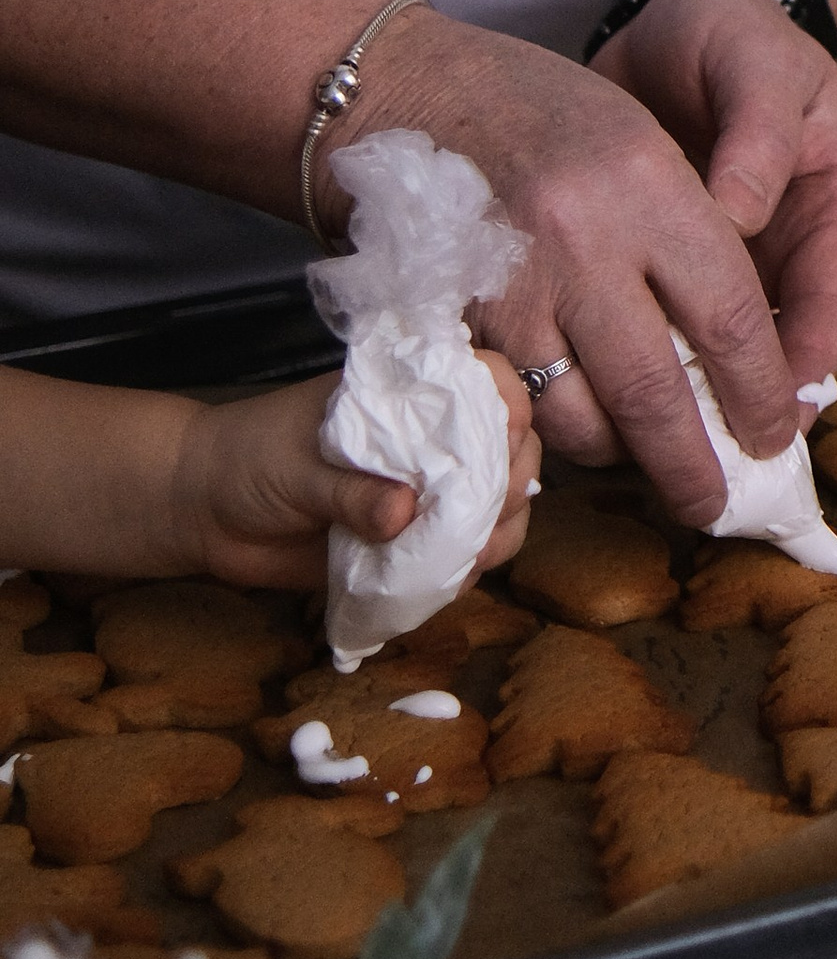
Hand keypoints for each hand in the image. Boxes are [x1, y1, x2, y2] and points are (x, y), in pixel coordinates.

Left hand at [164, 354, 539, 594]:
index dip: (507, 407)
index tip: (503, 440)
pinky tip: (452, 578)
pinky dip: (466, 568)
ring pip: (497, 506)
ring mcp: (424, 492)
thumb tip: (404, 515)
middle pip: (508, 447)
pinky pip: (459, 554)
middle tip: (490, 512)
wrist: (202, 510)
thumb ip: (348, 490)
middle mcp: (427, 439)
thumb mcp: (293, 467)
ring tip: (474, 556)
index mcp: (405, 394)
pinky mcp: (410, 541)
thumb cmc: (246, 459)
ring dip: (499, 531)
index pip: (484, 381)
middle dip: (512, 481)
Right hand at [349, 0, 836, 522]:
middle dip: (694, 465)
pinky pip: (522, 403)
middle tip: (717, 506)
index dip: (762, 392)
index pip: (732, 317)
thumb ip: (695, 230)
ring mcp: (515, 286)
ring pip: (581, 417)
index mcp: (650, 187)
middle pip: (656, 392)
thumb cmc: (542, 110)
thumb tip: (746, 340)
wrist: (408, 89)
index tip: (775, 434)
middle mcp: (585, 242)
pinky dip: (556, 430)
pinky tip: (581, 431)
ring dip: (621, 457)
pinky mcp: (461, 319)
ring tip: (649, 468)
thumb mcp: (641, 139)